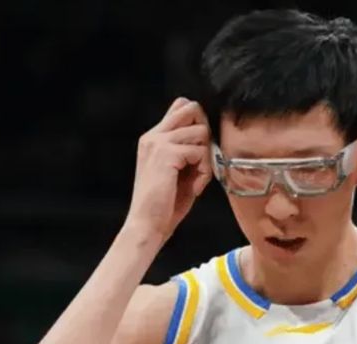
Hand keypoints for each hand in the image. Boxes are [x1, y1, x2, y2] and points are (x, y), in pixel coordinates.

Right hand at [124, 97, 211, 242]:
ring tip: (197, 179)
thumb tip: (208, 137)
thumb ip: (188, 151)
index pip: (181, 107)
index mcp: (153, 138)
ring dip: (206, 158)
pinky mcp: (167, 153)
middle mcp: (153, 136)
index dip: (199, 123)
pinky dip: (204, 172)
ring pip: (201, 132)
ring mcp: (159, 142)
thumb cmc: (164, 204)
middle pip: (191, 108)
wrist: (147, 224)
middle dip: (206, 133)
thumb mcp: (178, 171)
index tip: (200, 151)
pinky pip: (201, 152)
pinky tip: (195, 188)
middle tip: (203, 160)